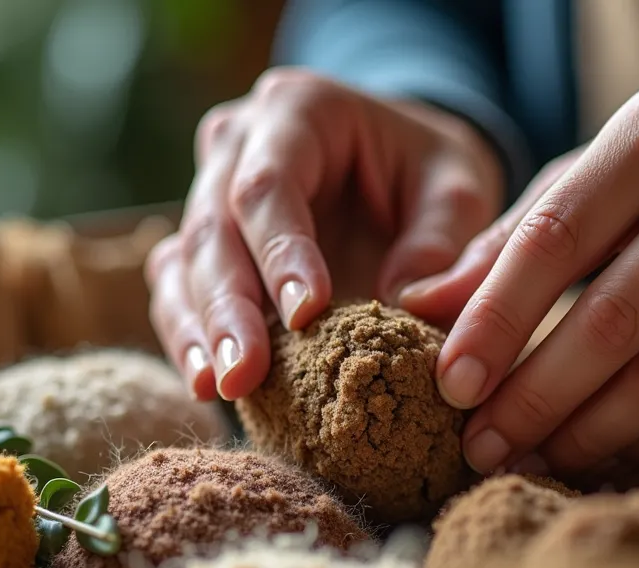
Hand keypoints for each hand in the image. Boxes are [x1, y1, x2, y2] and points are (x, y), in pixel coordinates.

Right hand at [147, 67, 502, 401]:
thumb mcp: (460, 188)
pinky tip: (207, 384)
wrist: (403, 168)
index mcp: (299, 109)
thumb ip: (441, 240)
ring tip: (219, 387)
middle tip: (245, 372)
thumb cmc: (429, 172)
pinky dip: (189, 337)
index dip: (280, 251)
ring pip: (185, 262)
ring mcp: (210, 191)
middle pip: (215, 226)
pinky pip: (178, 290)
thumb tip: (401, 304)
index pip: (270, 184)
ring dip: (199, 329)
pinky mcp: (202, 245)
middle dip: (230, 306)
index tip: (305, 313)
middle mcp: (238, 143)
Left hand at [413, 81, 638, 476]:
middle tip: (478, 443)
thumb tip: (418, 305)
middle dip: (532, 396)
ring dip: (582, 432)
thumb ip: (513, 235)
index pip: (557, 237)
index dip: (495, 319)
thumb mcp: (608, 169)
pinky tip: (593, 449)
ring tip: (526, 457)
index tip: (450, 382)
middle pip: (611, 321)